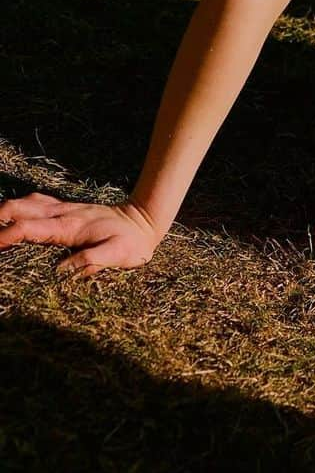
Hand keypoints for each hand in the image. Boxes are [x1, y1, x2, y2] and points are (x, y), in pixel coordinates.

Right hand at [0, 192, 161, 276]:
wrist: (144, 220)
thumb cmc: (131, 242)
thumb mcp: (117, 254)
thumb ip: (91, 260)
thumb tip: (61, 271)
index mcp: (69, 227)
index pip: (29, 228)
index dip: (6, 236)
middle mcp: (63, 214)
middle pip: (21, 208)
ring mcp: (64, 209)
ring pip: (28, 202)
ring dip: (6, 210)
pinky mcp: (68, 209)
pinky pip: (39, 202)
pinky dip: (21, 206)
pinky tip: (12, 214)